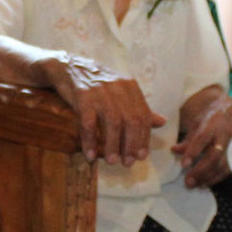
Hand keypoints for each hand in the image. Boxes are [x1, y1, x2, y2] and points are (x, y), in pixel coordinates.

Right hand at [42, 54, 162, 165]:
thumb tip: (162, 122)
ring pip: (112, 122)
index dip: (144, 138)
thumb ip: (140, 108)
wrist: (68, 68)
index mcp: (130, 87)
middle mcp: (118, 87)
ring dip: (112, 145)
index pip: (143, 116)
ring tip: (112, 161)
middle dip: (130, 145)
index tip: (141, 156)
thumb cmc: (98, 84)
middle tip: (127, 163)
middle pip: (131, 120)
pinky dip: (90, 141)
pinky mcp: (82, 96)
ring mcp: (100, 91)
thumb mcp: (122, 92)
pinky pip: (88, 123)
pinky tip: (90, 155)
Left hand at [175, 93, 231, 189]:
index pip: (202, 138)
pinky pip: (230, 168)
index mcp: (213, 122)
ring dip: (209, 177)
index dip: (193, 152)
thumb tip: (175, 151)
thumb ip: (188, 137)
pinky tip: (207, 183)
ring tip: (196, 185)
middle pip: (215, 155)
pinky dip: (218, 177)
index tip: (184, 165)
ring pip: (224, 164)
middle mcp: (226, 133)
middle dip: (201, 170)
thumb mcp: (196, 119)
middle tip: (188, 182)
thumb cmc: (210, 113)